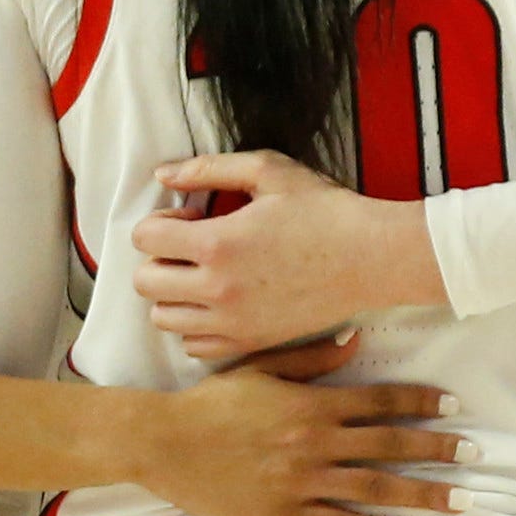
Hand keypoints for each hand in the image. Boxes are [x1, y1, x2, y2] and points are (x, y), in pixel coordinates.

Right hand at [116, 360, 472, 515]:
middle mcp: (315, 443)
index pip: (383, 402)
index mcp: (312, 404)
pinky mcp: (284, 515)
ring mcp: (302, 482)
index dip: (423, 403)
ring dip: (423, 494)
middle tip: (477, 456)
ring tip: (460, 501)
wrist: (164, 443)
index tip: (454, 407)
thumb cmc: (209, 403)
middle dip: (439, 450)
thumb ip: (310, 360)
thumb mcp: (259, 368)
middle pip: (392, 446)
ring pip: (376, 489)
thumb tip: (356, 339)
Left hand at [127, 152, 448, 362]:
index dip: (161, 222)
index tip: (192, 218)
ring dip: (173, 293)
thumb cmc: (324, 211)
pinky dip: (195, 324)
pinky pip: (194, 345)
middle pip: (145, 283)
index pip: (144, 239)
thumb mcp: (268, 171)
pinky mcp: (249, 342)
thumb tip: (163, 174)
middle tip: (194, 247)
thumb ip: (208, 169)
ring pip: (163, 318)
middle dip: (160, 258)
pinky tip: (220, 301)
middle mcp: (216, 289)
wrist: (370, 258)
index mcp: (217, 244)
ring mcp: (232, 322)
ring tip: (205, 275)